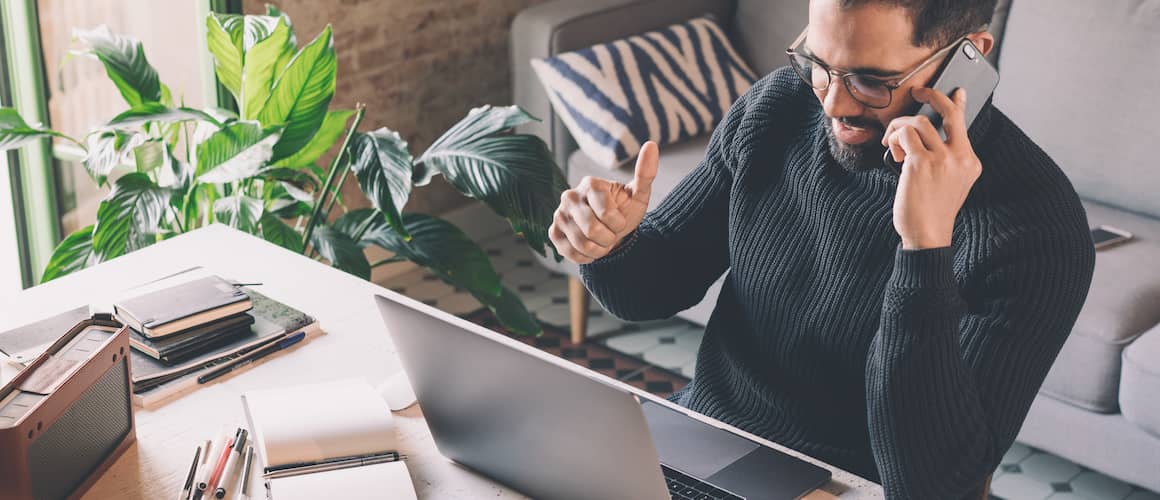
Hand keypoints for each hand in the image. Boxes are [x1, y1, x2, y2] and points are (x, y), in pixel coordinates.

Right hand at [549, 141, 659, 263]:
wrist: (612, 231)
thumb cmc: (624, 211)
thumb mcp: (638, 195)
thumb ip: (645, 173)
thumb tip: (651, 145)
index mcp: (590, 183)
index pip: (606, 214)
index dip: (618, 223)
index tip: (620, 220)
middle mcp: (570, 195)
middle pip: (592, 230)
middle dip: (609, 238)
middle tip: (611, 233)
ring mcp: (559, 214)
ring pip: (581, 243)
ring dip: (599, 249)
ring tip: (602, 241)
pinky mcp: (553, 232)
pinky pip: (570, 252)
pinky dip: (586, 256)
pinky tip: (591, 248)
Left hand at [882, 87, 981, 249]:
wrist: (928, 235)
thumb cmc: (932, 210)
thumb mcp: (949, 183)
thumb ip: (945, 160)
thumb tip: (925, 135)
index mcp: (970, 162)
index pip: (964, 124)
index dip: (958, 103)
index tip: (956, 91)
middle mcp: (961, 157)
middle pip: (948, 112)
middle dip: (932, 95)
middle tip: (918, 92)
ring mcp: (943, 159)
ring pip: (919, 121)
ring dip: (900, 126)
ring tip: (893, 143)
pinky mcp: (921, 163)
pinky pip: (904, 135)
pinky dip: (894, 138)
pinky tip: (892, 152)